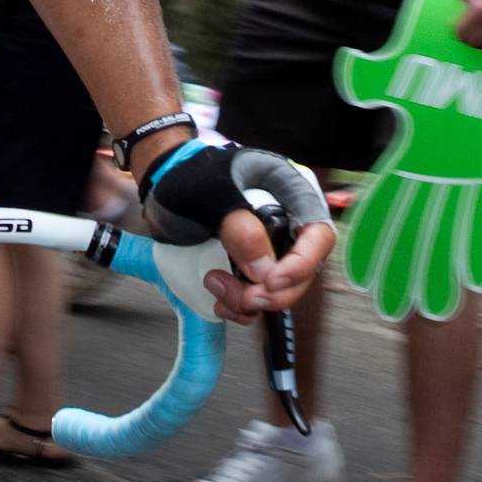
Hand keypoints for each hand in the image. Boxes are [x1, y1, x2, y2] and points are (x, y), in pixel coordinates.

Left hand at [139, 140, 335, 323]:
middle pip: (303, 271)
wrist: (163, 183)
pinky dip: (241, 308)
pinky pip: (258, 298)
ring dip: (252, 303)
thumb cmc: (189, 173)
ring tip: (216, 286)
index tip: (272, 281)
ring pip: (279, 291)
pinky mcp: (251, 267)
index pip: (317, 234)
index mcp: (289, 193)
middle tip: (244, 296)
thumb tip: (265, 270)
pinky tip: (220, 299)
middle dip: (273, 292)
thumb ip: (239, 226)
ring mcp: (270, 248)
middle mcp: (287, 223)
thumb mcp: (210, 192)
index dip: (302, 263)